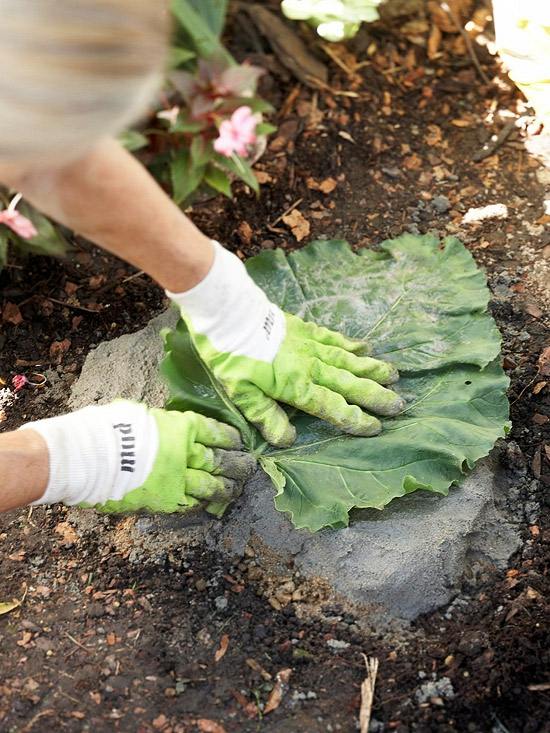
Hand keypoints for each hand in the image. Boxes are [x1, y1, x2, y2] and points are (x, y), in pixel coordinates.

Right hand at [96, 409, 256, 515]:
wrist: (87, 458)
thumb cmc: (108, 428)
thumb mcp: (142, 415)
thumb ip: (164, 425)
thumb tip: (168, 429)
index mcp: (183, 426)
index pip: (218, 433)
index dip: (232, 439)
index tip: (239, 442)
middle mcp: (187, 453)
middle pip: (223, 460)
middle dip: (239, 465)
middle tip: (248, 468)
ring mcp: (178, 479)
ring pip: (213, 486)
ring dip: (227, 488)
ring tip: (235, 489)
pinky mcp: (165, 501)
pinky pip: (191, 504)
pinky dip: (203, 503)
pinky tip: (209, 503)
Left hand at [169, 242, 404, 446]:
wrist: (230, 313)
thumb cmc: (231, 357)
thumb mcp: (241, 393)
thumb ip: (266, 415)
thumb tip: (288, 440)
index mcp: (296, 385)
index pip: (333, 407)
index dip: (356, 419)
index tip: (376, 427)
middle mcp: (311, 366)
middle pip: (350, 384)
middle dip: (375, 396)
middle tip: (399, 405)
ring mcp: (311, 345)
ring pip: (349, 360)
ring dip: (372, 369)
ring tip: (394, 376)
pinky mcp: (306, 329)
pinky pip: (335, 339)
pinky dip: (353, 345)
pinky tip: (366, 349)